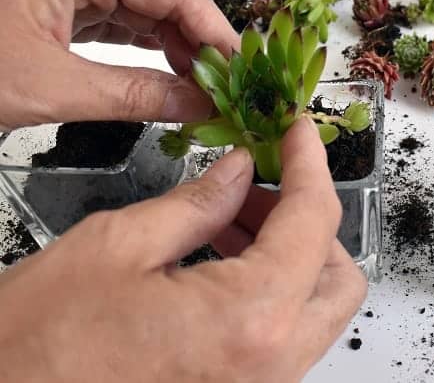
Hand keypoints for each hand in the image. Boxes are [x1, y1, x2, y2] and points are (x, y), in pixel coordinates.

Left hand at [0, 0, 239, 131]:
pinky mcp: (62, 7)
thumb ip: (134, 95)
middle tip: (227, 87)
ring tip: (204, 87)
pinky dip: (147, 51)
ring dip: (176, 49)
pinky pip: (120, 24)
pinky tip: (170, 76)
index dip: (213, 31)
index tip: (241, 70)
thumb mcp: (52, 87)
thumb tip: (200, 106)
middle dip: (198, 43)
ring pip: (144, 12)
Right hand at [0, 118, 366, 381]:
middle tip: (267, 179)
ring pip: (314, 309)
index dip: (311, 164)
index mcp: (250, 319)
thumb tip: (242, 170)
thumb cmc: (35, 349)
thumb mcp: (116, 248)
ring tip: (233, 212)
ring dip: (290, 252)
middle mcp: (270, 366)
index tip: (298, 133)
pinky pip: (280, 336)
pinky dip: (270, 289)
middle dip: (312, 218)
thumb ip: (196, 203)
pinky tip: (223, 255)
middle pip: (339, 278)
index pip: (315, 222)